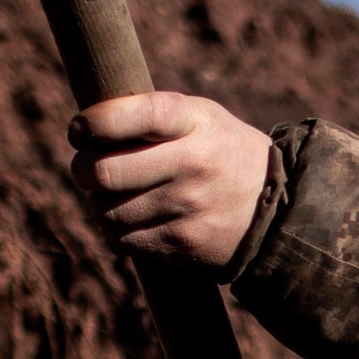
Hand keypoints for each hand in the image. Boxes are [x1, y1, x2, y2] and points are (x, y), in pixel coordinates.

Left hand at [73, 90, 272, 273]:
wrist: (277, 208)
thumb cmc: (218, 152)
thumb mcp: (199, 118)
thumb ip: (149, 115)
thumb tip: (84, 130)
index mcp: (195, 122)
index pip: (135, 114)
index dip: (96, 122)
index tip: (80, 129)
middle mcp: (193, 163)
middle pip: (105, 172)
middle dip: (82, 170)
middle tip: (86, 168)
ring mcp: (188, 207)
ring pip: (107, 211)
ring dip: (98, 204)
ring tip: (114, 196)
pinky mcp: (182, 243)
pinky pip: (122, 240)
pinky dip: (116, 231)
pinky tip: (132, 219)